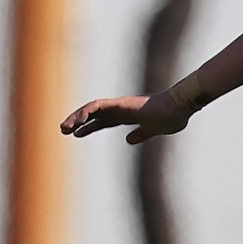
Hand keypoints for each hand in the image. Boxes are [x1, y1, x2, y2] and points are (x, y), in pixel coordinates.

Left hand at [60, 91, 194, 145]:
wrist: (179, 109)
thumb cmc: (171, 117)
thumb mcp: (153, 130)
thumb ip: (141, 134)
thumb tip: (129, 140)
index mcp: (128, 115)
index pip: (104, 120)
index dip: (90, 127)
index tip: (77, 134)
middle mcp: (121, 109)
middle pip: (94, 114)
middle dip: (78, 121)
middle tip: (64, 130)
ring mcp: (120, 105)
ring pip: (91, 109)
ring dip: (77, 117)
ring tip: (65, 127)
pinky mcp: (120, 103)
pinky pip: (97, 106)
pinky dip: (86, 112)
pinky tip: (78, 121)